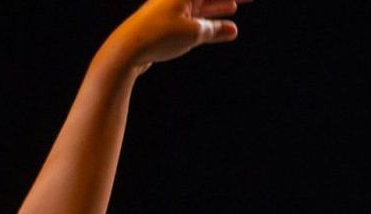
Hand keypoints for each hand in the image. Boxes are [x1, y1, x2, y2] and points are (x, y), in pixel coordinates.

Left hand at [108, 0, 249, 68]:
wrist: (125, 51)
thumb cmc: (159, 37)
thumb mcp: (193, 33)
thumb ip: (213, 29)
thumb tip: (231, 30)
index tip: (245, 0)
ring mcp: (170, 9)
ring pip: (199, 6)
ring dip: (217, 9)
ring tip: (235, 8)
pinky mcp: (165, 24)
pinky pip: (191, 20)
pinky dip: (206, 24)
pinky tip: (220, 30)